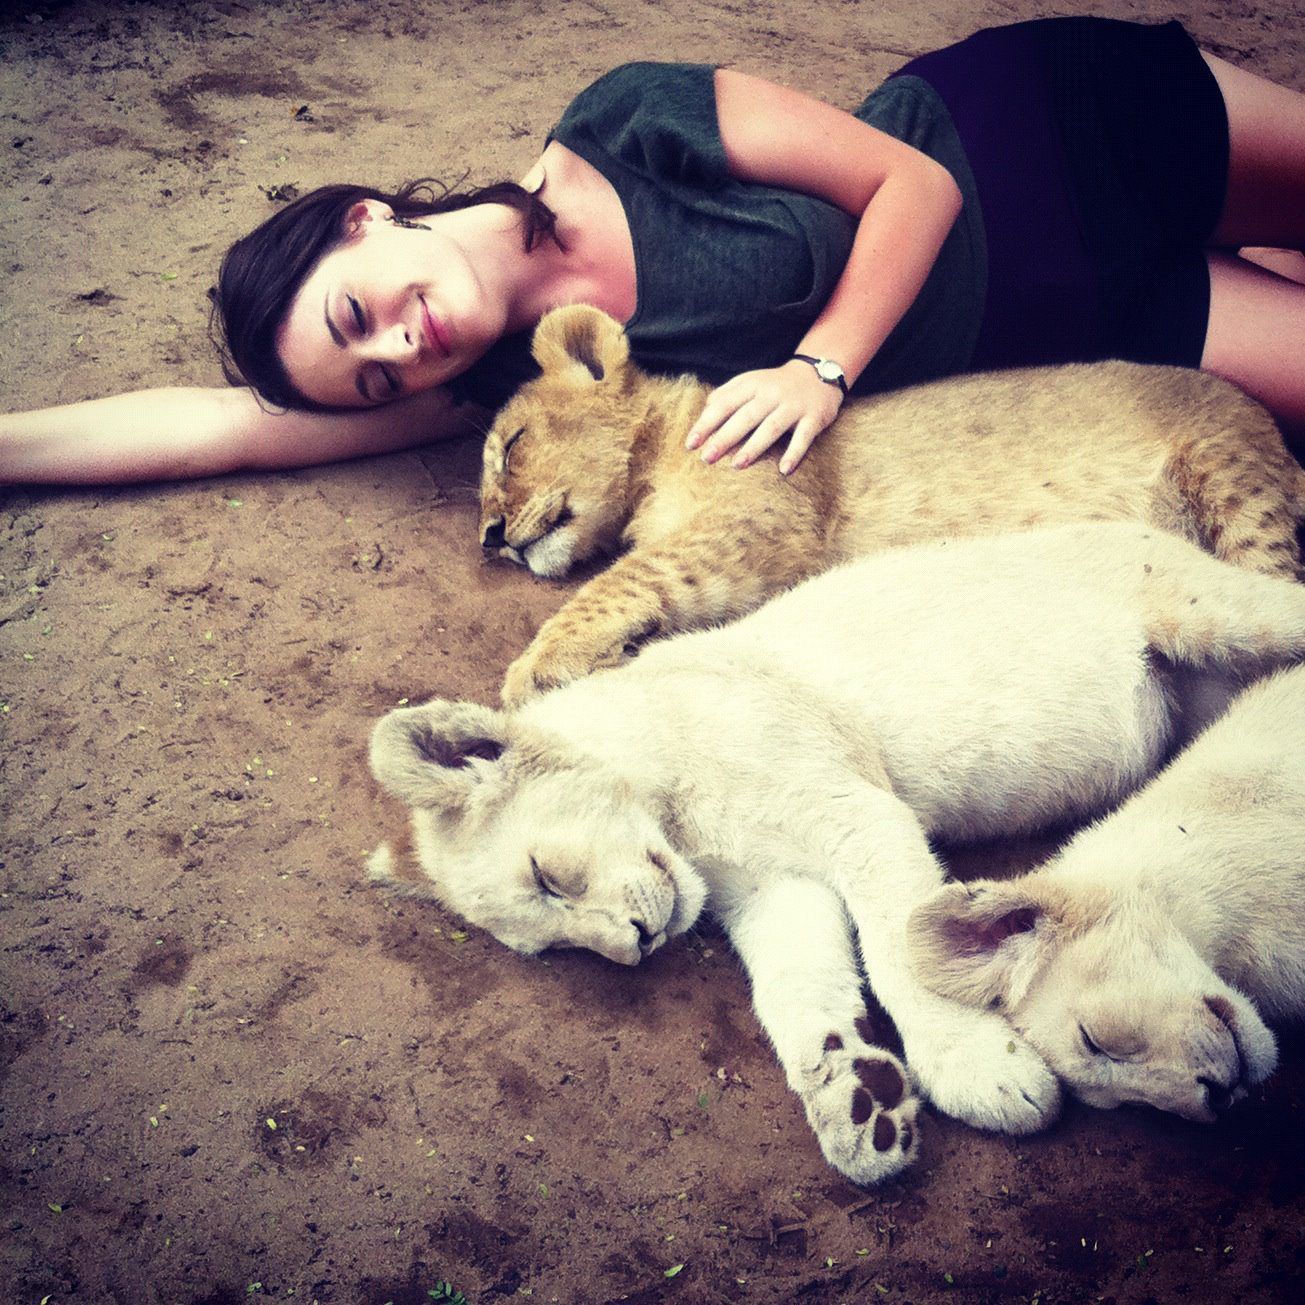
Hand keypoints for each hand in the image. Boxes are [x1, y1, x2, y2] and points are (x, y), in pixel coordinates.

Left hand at [685, 360, 843, 474]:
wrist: (818, 374)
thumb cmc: (776, 385)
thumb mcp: (750, 382)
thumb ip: (727, 394)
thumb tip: (704, 411)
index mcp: (752, 385)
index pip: (724, 405)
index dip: (707, 424)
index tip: (691, 444)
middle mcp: (771, 394)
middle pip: (745, 417)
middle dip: (725, 438)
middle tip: (707, 458)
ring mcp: (793, 406)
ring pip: (771, 427)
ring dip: (754, 447)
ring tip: (737, 465)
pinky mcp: (814, 417)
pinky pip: (804, 437)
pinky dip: (795, 453)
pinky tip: (784, 470)